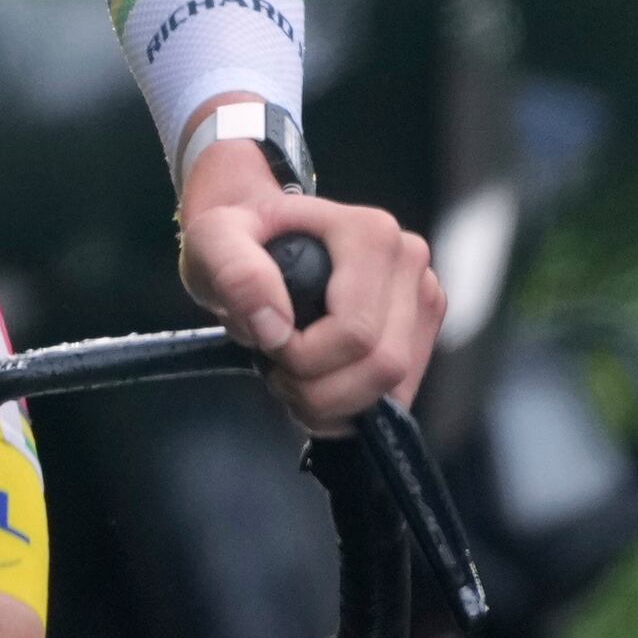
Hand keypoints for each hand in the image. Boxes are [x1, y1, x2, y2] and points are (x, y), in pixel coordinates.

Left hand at [177, 144, 439, 426]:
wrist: (260, 234)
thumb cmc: (241, 236)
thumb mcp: (214, 240)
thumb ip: (235, 271)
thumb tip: (275, 326)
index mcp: (371, 233)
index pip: (354, 332)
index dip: (303, 356)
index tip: (266, 340)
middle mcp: (410, 261)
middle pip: (381, 366)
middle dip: (319, 388)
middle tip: (276, 367)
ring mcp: (423, 296)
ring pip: (395, 387)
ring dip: (334, 401)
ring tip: (293, 376)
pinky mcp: (422, 328)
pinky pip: (400, 393)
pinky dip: (353, 404)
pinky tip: (319, 384)